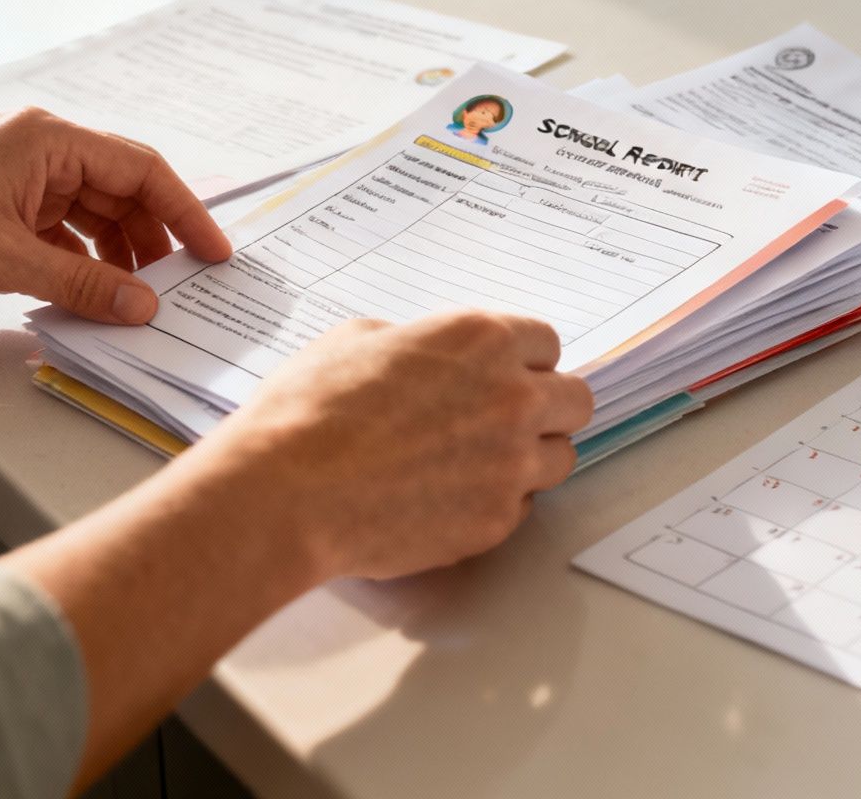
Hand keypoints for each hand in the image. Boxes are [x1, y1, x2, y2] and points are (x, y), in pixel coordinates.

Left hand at [0, 108, 231, 321]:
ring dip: (116, 257)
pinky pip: (60, 236)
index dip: (186, 213)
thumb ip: (82, 282)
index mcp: (48, 139)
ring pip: (93, 217)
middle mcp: (39, 152)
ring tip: (135, 301)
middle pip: (122, 193)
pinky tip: (88, 297)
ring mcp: (18, 182)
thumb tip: (142, 305)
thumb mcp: (4, 259)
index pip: (142, 169)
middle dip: (153, 242)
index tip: (214, 254)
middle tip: (178, 289)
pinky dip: (80, 265)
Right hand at [207, 311, 593, 579]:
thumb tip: (430, 359)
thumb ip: (417, 343)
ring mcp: (510, 464)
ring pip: (561, 457)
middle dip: (547, 406)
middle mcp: (512, 397)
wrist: (285, 493)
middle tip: (507, 420)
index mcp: (480, 340)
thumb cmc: (308, 410)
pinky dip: (497, 502)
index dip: (522, 359)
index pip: (546, 343)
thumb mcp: (357, 339)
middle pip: (575, 400)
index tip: (504, 374)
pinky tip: (450, 498)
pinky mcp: (495, 521)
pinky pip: (523, 507)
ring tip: (478, 464)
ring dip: (530, 457)